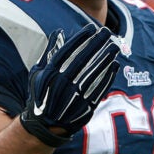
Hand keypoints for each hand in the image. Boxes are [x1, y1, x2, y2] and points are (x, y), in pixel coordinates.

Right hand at [20, 23, 119, 146]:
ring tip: (114, 46)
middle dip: (95, 45)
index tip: (91, 27)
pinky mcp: (85, 108)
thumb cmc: (41, 95)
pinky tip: (115, 65)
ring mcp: (74, 98)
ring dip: (105, 59)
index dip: (80, 39)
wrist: (44, 126)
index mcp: (48, 76)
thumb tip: (58, 32)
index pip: (66, 52)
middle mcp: (61, 86)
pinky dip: (108, 77)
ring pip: (93, 74)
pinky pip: (99, 90)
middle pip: (82, 61)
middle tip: (106, 32)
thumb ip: (49, 52)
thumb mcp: (38, 74)